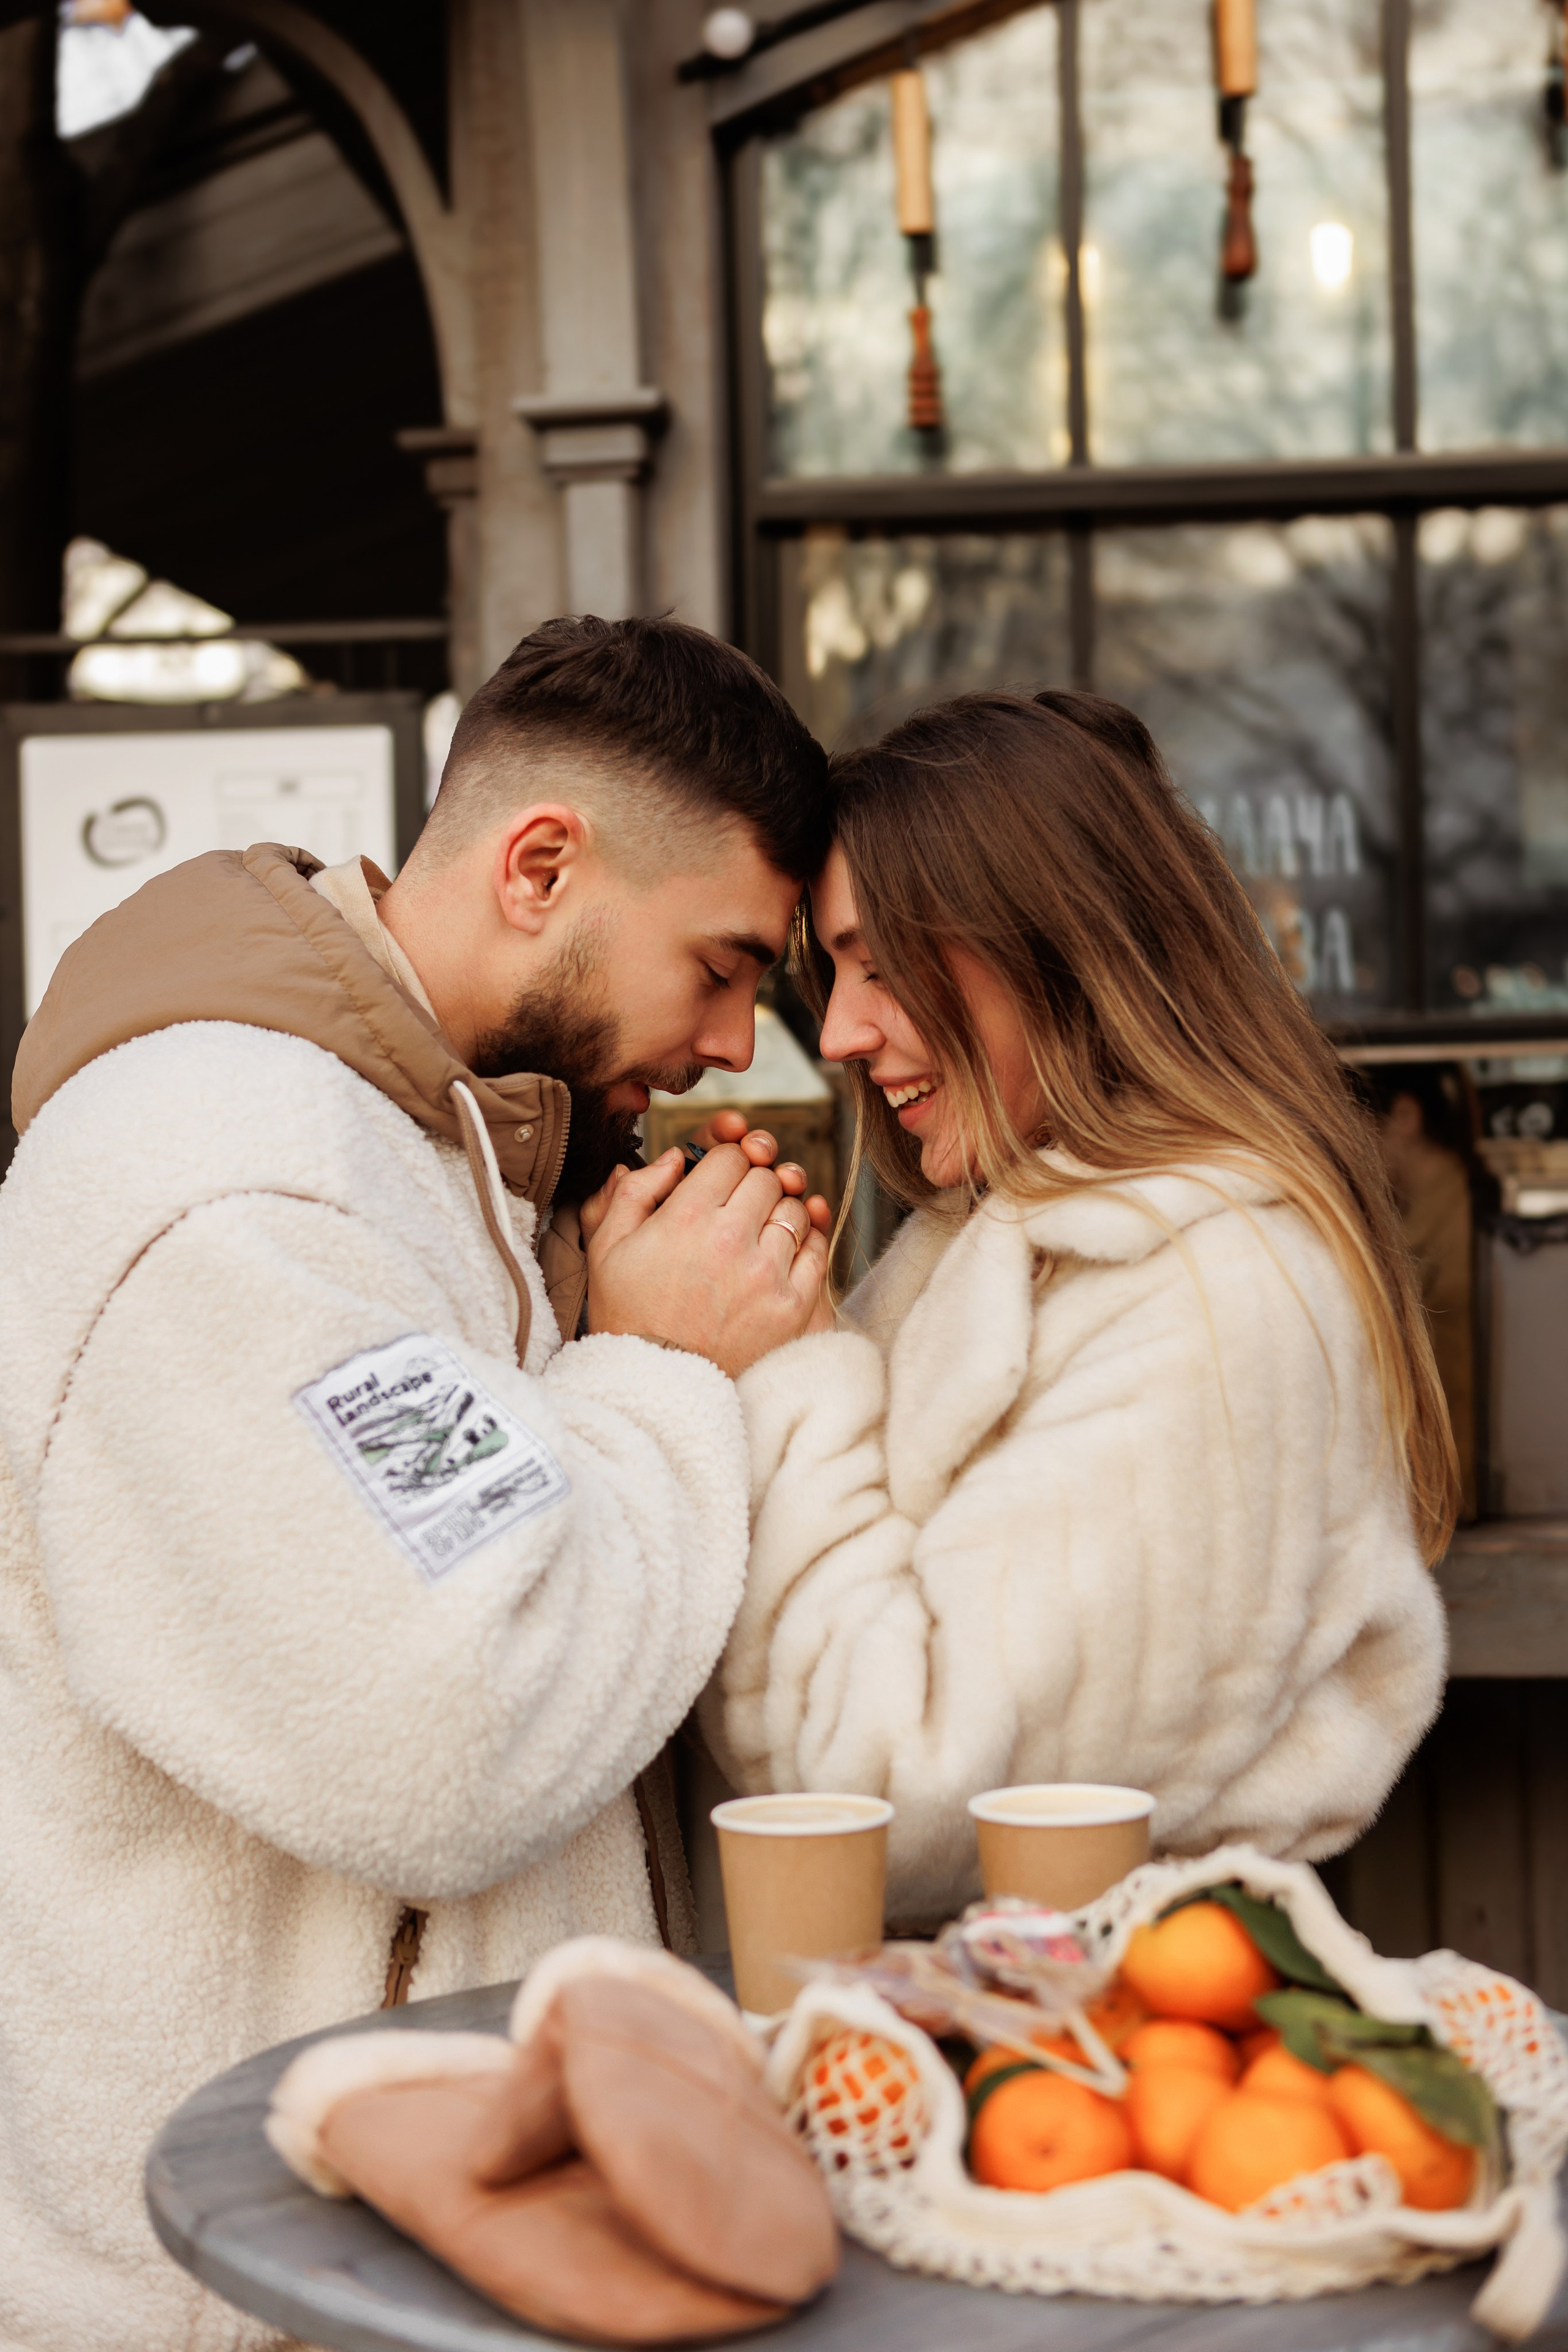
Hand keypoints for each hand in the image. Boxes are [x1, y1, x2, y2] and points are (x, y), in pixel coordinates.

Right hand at [585, 1138, 829, 1377]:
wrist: (656, 1383)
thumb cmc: (628, 1314)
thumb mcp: (607, 1247)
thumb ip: (636, 1191)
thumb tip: (674, 1157)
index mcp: (685, 1217)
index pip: (730, 1157)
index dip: (726, 1162)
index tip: (720, 1180)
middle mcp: (729, 1238)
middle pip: (766, 1178)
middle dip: (753, 1184)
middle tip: (740, 1206)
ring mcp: (765, 1273)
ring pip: (795, 1210)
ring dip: (780, 1212)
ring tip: (759, 1232)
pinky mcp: (792, 1305)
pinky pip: (817, 1251)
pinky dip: (807, 1243)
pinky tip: (784, 1252)